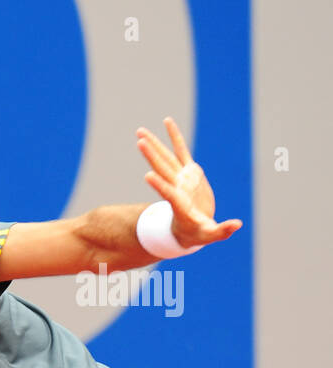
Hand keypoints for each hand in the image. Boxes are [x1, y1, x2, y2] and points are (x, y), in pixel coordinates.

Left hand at [136, 117, 241, 248]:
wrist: (192, 228)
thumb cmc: (198, 234)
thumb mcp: (209, 235)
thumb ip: (222, 231)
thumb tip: (238, 225)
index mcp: (180, 204)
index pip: (168, 194)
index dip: (160, 186)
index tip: (148, 176)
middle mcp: (177, 188)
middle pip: (163, 169)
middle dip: (151, 155)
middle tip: (139, 140)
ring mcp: (182, 178)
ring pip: (166, 158)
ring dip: (154, 144)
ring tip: (140, 131)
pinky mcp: (189, 172)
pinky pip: (181, 150)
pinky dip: (175, 137)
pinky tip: (167, 122)